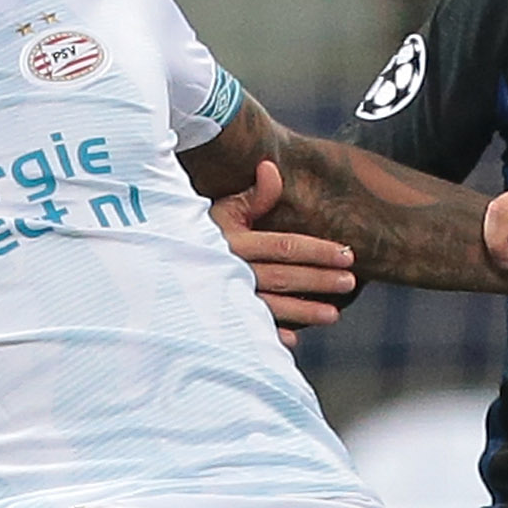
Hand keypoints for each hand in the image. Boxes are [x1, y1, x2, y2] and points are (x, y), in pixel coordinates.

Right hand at [211, 158, 358, 348]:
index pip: (284, 246)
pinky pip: (247, 328)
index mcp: (234, 241)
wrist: (157, 263)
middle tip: (349, 280)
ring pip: (272, 305)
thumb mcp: (221, 211)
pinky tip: (294, 339)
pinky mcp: (217, 318)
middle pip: (284, 276)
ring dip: (304, 310)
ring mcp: (224, 296)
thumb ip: (252, 196)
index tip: (346, 254)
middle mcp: (230, 269)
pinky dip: (269, 334)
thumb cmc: (195, 235)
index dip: (318, 250)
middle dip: (319, 280)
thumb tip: (272, 168)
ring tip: (334, 314)